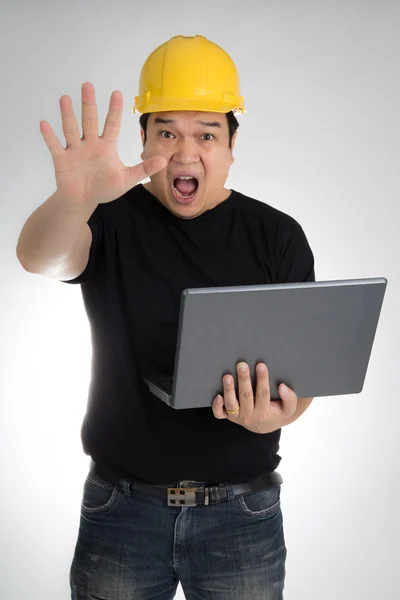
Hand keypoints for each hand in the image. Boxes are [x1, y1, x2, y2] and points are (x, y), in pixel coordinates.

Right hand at [40, 82, 166, 206]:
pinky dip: (50, 136)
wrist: (84, 200)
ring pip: (71, 129)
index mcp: (106, 146)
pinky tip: (44, 124)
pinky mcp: (62, 159)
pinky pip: (55, 146)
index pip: (111, 125)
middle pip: (89, 121)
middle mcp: (90, 144)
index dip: (114, 110)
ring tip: (65, 98)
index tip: (117, 93)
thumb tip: (163, 160)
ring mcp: (75, 150)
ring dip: (68, 115)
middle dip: (89, 104)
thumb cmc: (104, 187)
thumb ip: (143, 169)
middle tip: (88, 85)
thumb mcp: (127, 179)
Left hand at [212, 362, 297, 433]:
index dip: (262, 379)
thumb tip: (282, 387)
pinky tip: (217, 395)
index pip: (263, 394)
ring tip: (227, 376)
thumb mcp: (288, 409)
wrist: (265, 425)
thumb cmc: (277, 411)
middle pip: (245, 396)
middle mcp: (249, 415)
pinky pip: (219, 413)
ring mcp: (237, 416)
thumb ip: (290, 399)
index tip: (261, 365)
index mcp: (264, 413)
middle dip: (244, 380)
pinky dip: (217, 406)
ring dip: (229, 389)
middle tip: (242, 365)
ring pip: (231, 404)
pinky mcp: (228, 416)